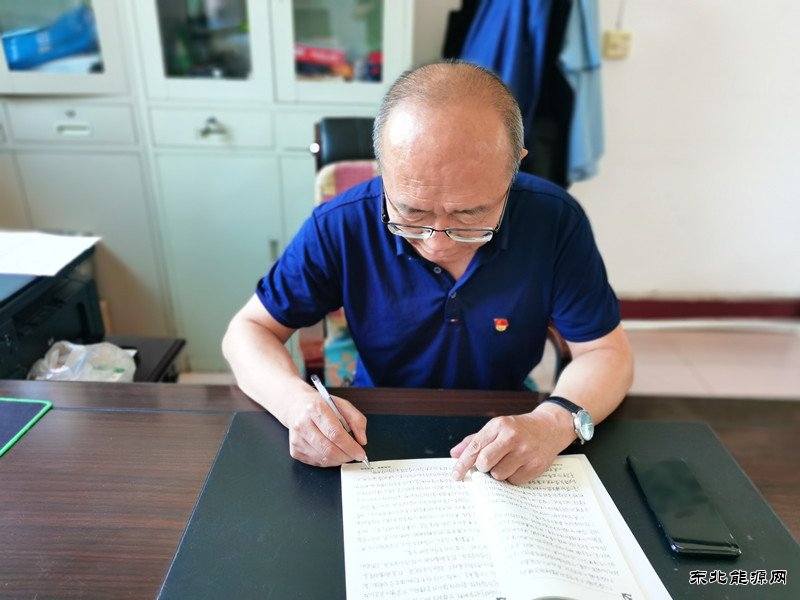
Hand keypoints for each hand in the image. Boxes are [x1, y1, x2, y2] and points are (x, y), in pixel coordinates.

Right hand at [285, 387, 367, 466]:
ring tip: (345, 452)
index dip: (350, 446)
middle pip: (329, 449)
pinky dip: (329, 461)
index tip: (360, 453)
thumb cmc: (321, 406)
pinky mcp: (295, 451)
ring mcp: (297, 439)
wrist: (297, 407)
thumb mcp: (342, 405)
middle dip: (347, 456)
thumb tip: (362, 440)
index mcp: (316, 409)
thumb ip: (357, 420)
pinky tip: (332, 452)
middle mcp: (303, 424)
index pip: (335, 433)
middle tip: (355, 455)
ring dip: (339, 459)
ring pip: (324, 458)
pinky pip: (317, 462)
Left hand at [450, 408, 572, 484]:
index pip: (475, 447)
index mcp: (499, 425)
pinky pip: (514, 481)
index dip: (462, 464)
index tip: (455, 475)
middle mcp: (512, 437)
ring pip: (498, 475)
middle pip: (484, 462)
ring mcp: (526, 452)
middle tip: (488, 464)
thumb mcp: (496, 428)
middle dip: (482, 467)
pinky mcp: (536, 465)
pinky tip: (519, 465)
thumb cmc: (518, 429)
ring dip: (498, 472)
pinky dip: (512, 477)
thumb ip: (475, 440)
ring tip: (507, 461)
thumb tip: (455, 453)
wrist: (550, 427)